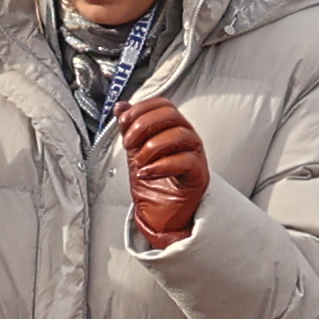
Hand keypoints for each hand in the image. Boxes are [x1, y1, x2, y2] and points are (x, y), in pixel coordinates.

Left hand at [118, 98, 209, 244]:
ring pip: (180, 135)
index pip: (163, 104)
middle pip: (171, 115)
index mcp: (173, 128)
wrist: (160, 214)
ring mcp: (196, 155)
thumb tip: (120, 106)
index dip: (141, 109)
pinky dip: (161, 166)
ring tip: (138, 163)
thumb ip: (130, 128)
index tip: (123, 122)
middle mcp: (187, 138)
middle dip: (143, 125)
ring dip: (151, 147)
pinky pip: (186, 161)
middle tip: (128, 143)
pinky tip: (146, 173)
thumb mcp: (135, 151)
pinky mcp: (198, 175)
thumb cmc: (153, 183)